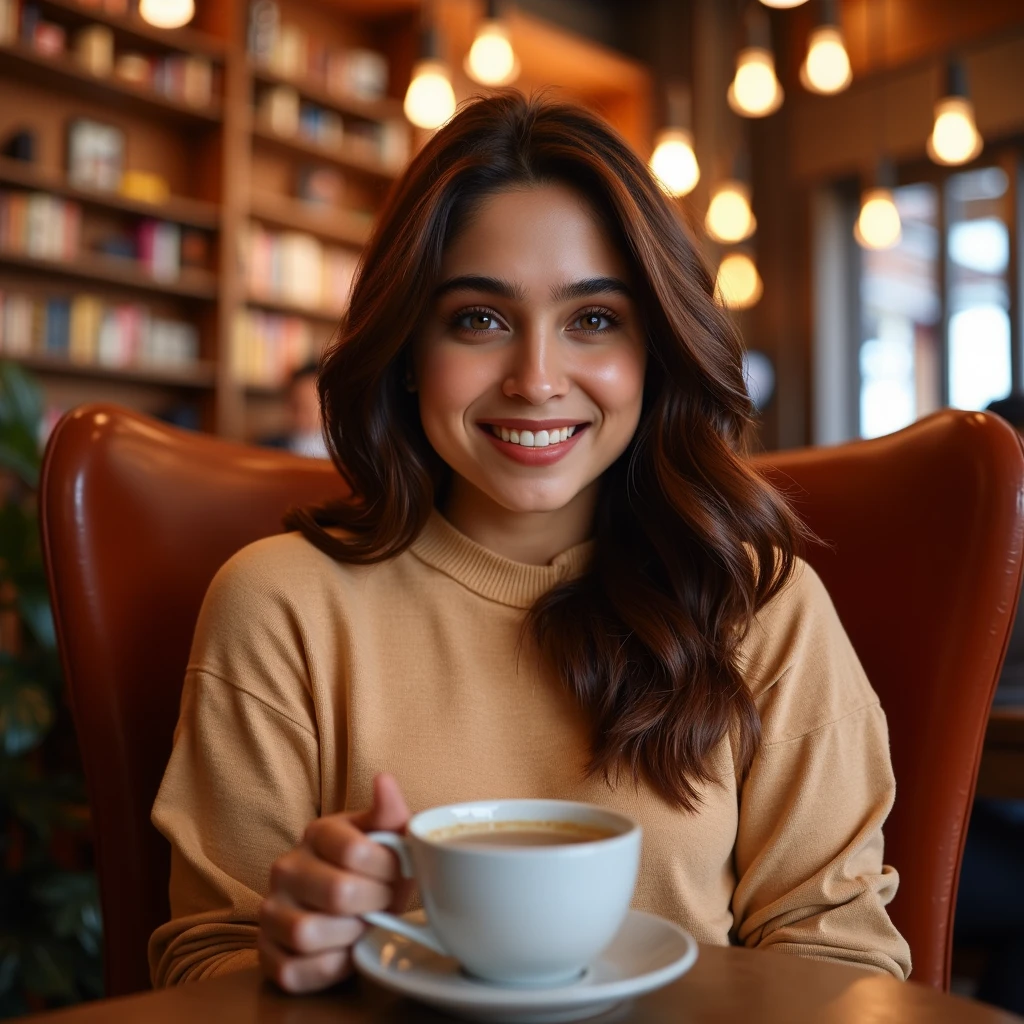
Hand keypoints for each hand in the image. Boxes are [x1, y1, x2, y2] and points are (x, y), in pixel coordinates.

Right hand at [258, 773, 411, 991]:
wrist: (353, 908)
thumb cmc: (374, 870)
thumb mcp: (389, 837)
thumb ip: (390, 813)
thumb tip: (384, 780)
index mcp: (317, 832)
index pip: (356, 851)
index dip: (389, 870)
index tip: (397, 874)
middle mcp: (285, 867)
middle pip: (337, 893)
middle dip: (375, 903)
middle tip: (384, 903)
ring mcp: (270, 911)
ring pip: (307, 934)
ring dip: (350, 937)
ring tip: (363, 925)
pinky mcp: (266, 953)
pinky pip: (294, 971)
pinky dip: (329, 969)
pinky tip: (344, 951)